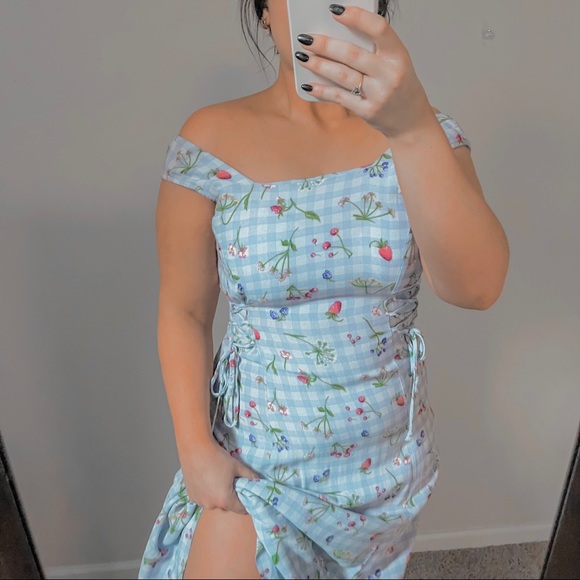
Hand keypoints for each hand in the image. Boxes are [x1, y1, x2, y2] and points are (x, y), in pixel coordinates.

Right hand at [181, 438, 260, 514]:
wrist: (195, 449)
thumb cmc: (218, 458)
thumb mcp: (237, 466)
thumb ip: (250, 476)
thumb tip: (259, 481)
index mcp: (224, 500)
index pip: (240, 509)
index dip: (246, 504)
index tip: (247, 496)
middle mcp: (211, 505)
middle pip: (226, 506)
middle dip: (230, 497)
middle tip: (231, 483)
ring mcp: (199, 502)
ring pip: (214, 502)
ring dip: (217, 495)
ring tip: (217, 480)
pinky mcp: (191, 496)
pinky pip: (203, 498)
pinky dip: (207, 493)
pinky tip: (206, 480)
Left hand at [294, 4, 432, 137]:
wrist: (410, 120)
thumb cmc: (399, 86)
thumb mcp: (395, 62)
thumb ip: (373, 49)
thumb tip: (337, 34)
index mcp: (398, 55)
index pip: (378, 29)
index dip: (356, 17)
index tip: (335, 10)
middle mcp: (390, 74)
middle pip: (352, 54)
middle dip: (325, 45)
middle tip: (306, 38)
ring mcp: (378, 95)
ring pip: (343, 76)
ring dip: (319, 65)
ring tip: (303, 57)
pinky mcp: (367, 111)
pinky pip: (339, 97)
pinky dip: (322, 90)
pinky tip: (309, 84)